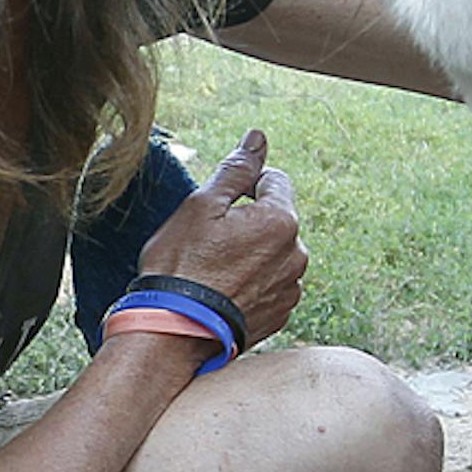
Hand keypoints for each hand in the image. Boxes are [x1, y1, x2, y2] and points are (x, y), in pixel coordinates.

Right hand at [134, 130, 305, 350]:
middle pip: (276, 218)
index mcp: (282, 221)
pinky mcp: (280, 314)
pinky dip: (251, 284)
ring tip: (214, 272)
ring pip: (273, 253)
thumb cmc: (182, 265)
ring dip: (251, 254)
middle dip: (249, 223)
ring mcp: (290, 288)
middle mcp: (297, 254)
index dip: (242, 188)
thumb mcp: (203, 205)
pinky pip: (270, 284)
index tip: (217, 211)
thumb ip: (237, 168)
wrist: (174, 332)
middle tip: (209, 243)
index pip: (274, 180)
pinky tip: (223, 293)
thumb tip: (258, 138)